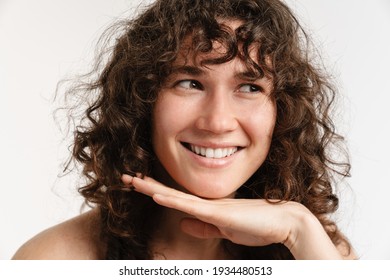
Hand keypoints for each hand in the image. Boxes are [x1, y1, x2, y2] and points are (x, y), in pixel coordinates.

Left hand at [121, 174, 342, 258]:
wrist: (282, 222)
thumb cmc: (257, 226)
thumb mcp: (223, 229)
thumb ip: (202, 227)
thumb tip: (181, 224)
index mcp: (206, 206)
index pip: (174, 197)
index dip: (155, 190)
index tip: (138, 184)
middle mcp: (205, 202)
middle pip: (169, 191)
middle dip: (145, 184)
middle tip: (126, 177)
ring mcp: (210, 206)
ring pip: (174, 195)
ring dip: (151, 188)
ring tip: (131, 181)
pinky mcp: (218, 212)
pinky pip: (189, 205)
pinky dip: (171, 199)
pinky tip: (155, 194)